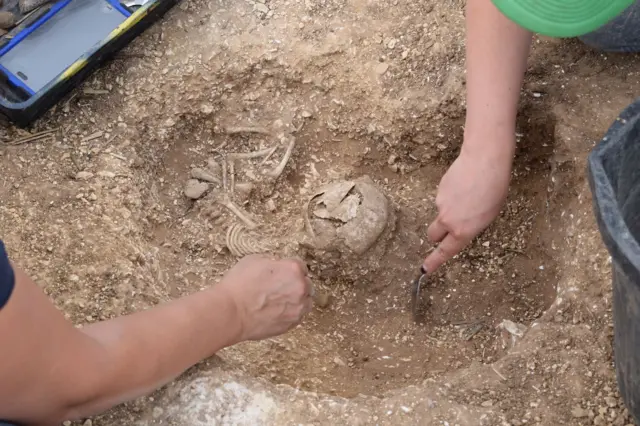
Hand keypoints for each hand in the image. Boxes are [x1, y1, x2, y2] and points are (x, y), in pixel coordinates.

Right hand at [217, 254, 312, 340]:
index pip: (300, 266)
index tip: (282, 272)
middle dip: (296, 284)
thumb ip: (273, 262)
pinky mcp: (291, 325)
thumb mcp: (255, 260)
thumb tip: (277, 267)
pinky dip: (290, 313)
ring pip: (306, 302)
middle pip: (306, 284)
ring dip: (297, 299)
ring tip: (279, 300)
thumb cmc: (239, 285)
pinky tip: (275, 311)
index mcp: (293, 270)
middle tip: (280, 286)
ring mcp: (297, 309)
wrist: (230, 312)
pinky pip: (297, 316)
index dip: (289, 268)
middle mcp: (300, 289)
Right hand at [424, 135, 513, 271]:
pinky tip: (464, 187)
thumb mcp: (489, 215)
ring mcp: (441, 205)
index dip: (434, 262)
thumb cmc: (495, 189)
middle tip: (448, 228)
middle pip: (433, 235)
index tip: (425, 270)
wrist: (484, 162)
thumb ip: (471, 227)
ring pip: (441, 214)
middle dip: (437, 235)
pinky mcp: (439, 191)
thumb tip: (461, 228)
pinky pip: (443, 199)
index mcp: (463, 231)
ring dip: (449, 211)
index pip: (445, 252)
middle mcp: (448, 221)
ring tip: (468, 197)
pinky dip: (451, 197)